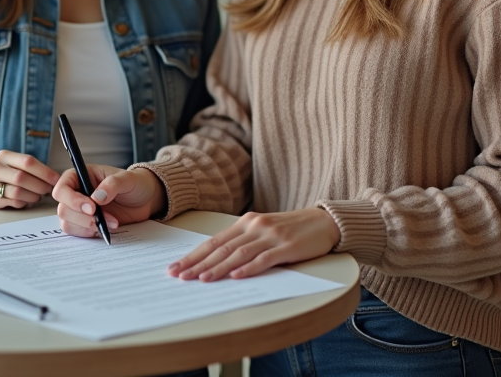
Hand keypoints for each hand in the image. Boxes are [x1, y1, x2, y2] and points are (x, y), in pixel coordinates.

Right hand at [0, 150, 58, 208]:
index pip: (27, 161)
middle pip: (22, 178)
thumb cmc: (6, 174)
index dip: (44, 171)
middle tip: (48, 190)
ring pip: (18, 192)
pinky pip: (13, 202)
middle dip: (40, 185)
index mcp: (4, 156)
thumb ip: (30, 168)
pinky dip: (24, 202)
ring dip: (33, 196)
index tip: (56, 179)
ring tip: (38, 196)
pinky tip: (27, 200)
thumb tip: (55, 178)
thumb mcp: (13, 164)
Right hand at [53, 166, 165, 237]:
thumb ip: (112, 184)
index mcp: (82, 175)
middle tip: (100, 219)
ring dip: (88, 227)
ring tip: (110, 223)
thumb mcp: (128, 179)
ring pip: (68, 223)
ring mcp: (80, 210)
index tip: (92, 208)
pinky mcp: (87, 223)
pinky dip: (91, 233)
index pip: (62, 187)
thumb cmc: (136, 183)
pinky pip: (78, 232)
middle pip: (63, 208)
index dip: (72, 199)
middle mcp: (77, 192)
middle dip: (82, 217)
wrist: (146, 200)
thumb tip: (96, 197)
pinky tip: (107, 228)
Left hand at [166, 208, 339, 280]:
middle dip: (198, 263)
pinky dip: (248, 268)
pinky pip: (264, 259)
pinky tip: (236, 276)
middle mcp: (255, 226)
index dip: (194, 255)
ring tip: (201, 279)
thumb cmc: (291, 230)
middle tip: (179, 276)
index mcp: (246, 222)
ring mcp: (271, 236)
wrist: (324, 221)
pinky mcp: (287, 246)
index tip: (176, 267)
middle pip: (221, 248)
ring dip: (218, 268)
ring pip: (238, 254)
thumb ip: (243, 243)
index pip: (214, 241)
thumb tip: (217, 262)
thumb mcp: (264, 232)